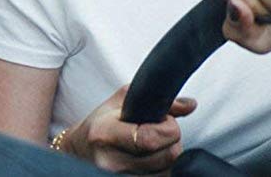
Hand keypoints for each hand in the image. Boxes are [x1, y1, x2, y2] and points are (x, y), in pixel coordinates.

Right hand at [62, 86, 195, 173]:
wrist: (79, 149)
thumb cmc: (101, 123)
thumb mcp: (122, 101)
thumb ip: (157, 100)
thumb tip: (190, 105)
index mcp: (104, 134)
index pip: (152, 138)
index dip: (168, 128)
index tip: (163, 120)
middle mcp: (110, 161)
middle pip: (167, 156)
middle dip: (172, 141)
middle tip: (158, 133)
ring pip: (169, 171)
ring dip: (168, 157)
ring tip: (152, 147)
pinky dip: (163, 169)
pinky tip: (150, 160)